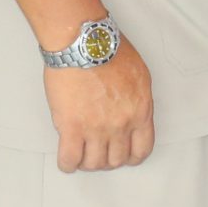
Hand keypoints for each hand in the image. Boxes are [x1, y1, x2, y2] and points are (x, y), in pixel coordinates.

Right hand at [44, 38, 154, 172]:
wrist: (83, 43)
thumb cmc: (108, 49)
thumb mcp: (139, 75)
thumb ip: (138, 99)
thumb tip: (130, 111)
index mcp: (140, 112)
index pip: (141, 149)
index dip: (131, 156)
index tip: (124, 155)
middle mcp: (121, 125)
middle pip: (117, 159)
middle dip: (108, 159)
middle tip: (99, 152)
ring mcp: (96, 128)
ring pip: (94, 163)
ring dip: (88, 163)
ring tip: (81, 154)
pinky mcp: (71, 127)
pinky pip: (69, 158)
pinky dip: (67, 164)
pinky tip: (66, 161)